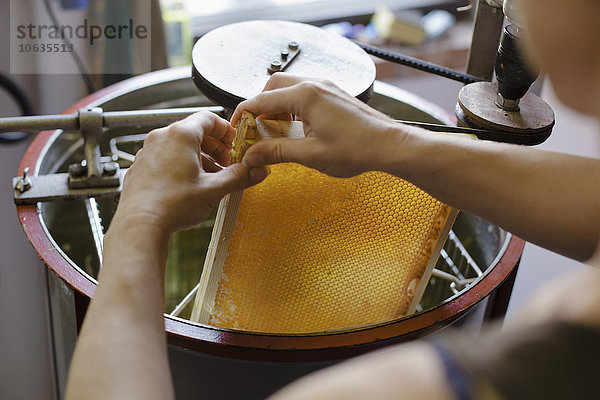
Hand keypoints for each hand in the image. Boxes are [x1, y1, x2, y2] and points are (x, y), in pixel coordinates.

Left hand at [116, 111, 268, 233]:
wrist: (140, 226)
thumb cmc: (171, 205)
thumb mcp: (214, 189)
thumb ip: (239, 177)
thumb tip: (256, 171)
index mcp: (180, 135)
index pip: (208, 118)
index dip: (226, 129)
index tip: (234, 142)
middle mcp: (161, 138)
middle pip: (194, 131)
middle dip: (214, 146)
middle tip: (226, 162)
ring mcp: (148, 152)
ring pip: (179, 145)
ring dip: (199, 157)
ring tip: (210, 177)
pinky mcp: (141, 167)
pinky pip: (165, 157)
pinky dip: (181, 165)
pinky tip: (189, 185)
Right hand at [231, 73, 401, 177]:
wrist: (390, 146)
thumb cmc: (358, 148)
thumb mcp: (310, 155)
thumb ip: (276, 152)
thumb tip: (252, 155)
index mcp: (305, 95)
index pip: (261, 100)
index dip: (243, 116)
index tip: (237, 130)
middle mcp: (315, 85)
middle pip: (273, 87)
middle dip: (259, 108)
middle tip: (256, 131)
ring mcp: (326, 88)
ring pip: (289, 89)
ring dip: (277, 108)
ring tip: (276, 133)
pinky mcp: (334, 95)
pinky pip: (305, 94)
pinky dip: (293, 108)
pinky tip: (296, 129)